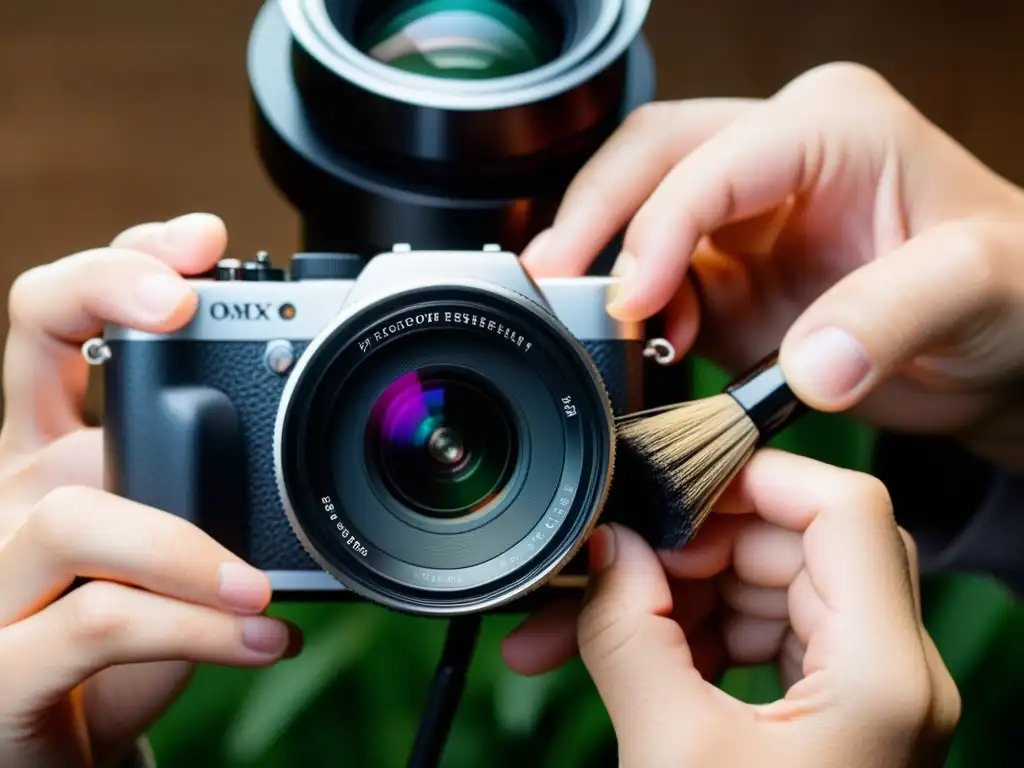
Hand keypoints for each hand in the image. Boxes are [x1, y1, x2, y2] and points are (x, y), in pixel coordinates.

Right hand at [0, 215, 298, 767]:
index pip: (59, 328)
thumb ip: (223, 499)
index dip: (115, 270)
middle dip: (102, 296)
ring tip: (262, 580)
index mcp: (56, 452)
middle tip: (183, 299)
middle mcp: (14, 493)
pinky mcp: (1, 666)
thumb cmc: (125, 639)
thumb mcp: (176, 550)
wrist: (67, 749)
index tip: (200, 241)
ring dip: (185, 540)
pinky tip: (258, 636)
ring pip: (73, 512)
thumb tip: (329, 459)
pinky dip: (192, 623)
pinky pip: (98, 618)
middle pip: (27, 354)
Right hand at [505, 450, 959, 766]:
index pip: (843, 508)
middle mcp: (892, 674)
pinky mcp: (830, 713)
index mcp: (881, 677)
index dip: (751, 478)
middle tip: (613, 570)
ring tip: (591, 628)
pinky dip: (694, 635)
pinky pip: (762, 635)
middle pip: (795, 545)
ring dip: (679, 597)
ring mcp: (865, 694)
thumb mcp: (670, 752)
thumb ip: (630, 630)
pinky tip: (631, 656)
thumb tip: (607, 546)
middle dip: (691, 551)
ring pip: (771, 588)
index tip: (666, 489)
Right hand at [520, 62, 1023, 472]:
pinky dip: (634, 317)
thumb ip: (890, 317)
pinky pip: (656, 284)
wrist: (1000, 344)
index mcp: (830, 127)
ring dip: (605, 272)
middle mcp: (774, 159)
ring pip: (635, 216)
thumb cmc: (1008, 289)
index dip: (658, 226)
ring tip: (598, 332)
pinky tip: (642, 348)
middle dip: (590, 221)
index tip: (631, 300)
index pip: (711, 158)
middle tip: (550, 287)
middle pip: (647, 161)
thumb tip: (804, 366)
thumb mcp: (975, 287)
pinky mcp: (727, 273)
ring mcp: (744, 218)